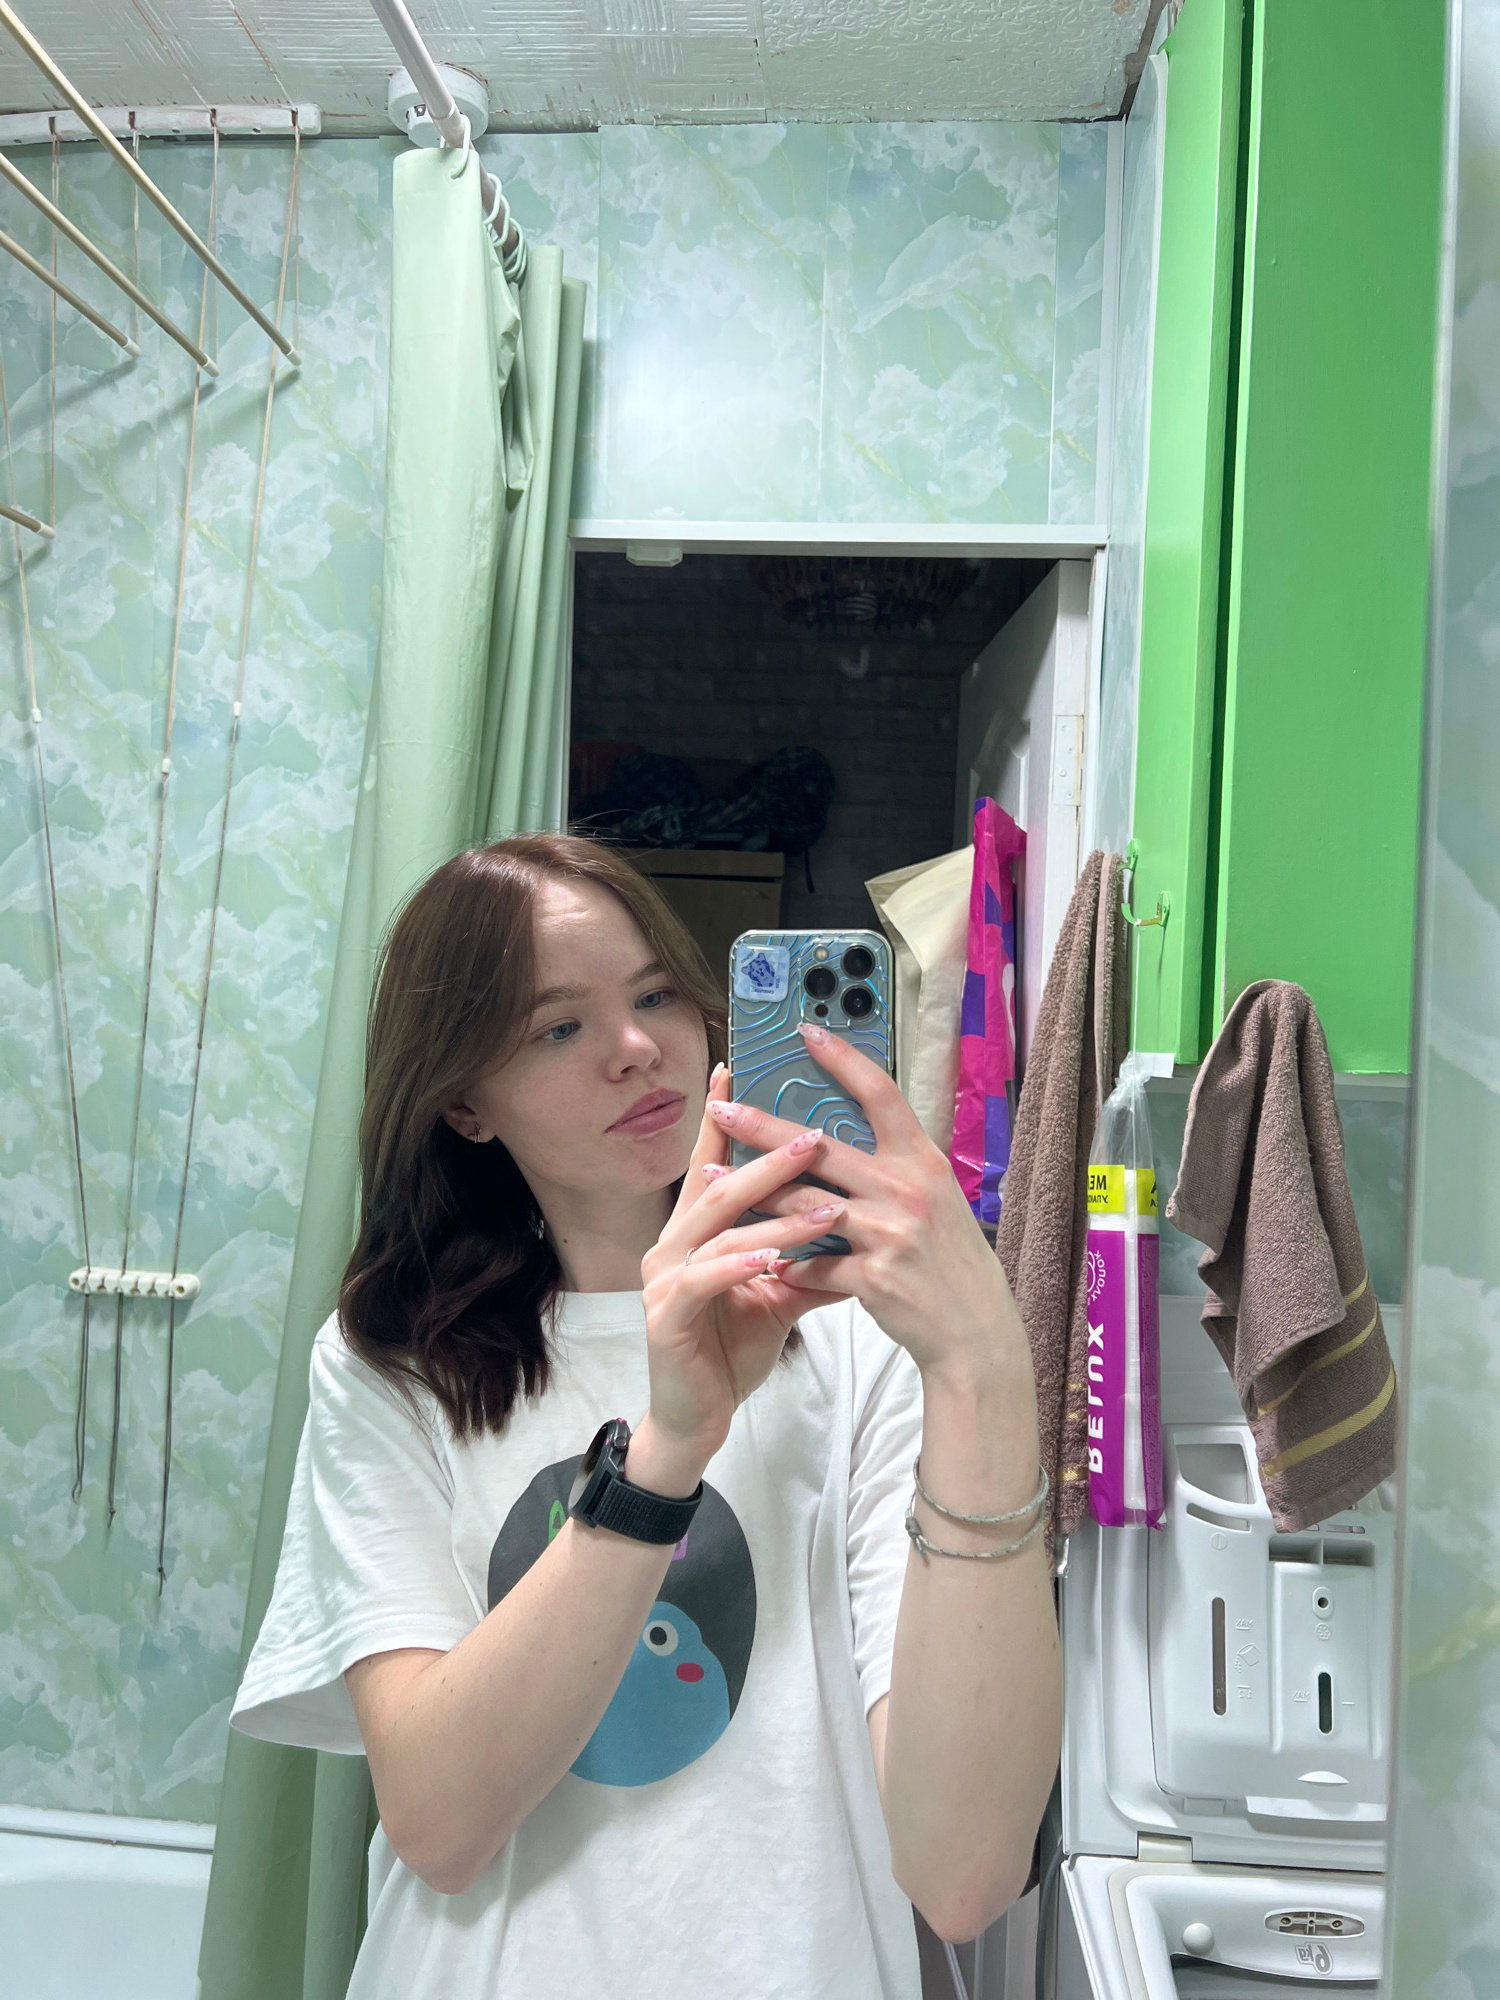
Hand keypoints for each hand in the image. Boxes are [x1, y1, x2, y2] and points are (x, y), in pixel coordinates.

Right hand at [636, 1066, 850, 1475]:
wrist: (696, 1417)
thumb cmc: (730, 1349)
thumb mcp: (777, 1295)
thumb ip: (806, 1256)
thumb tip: (854, 1220)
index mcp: (694, 1232)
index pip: (711, 1164)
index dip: (723, 1119)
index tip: (739, 1071)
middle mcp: (671, 1245)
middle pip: (719, 1187)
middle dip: (769, 1159)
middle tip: (815, 1135)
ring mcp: (663, 1280)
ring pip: (719, 1231)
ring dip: (773, 1215)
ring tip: (824, 1205)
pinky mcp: (664, 1317)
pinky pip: (705, 1279)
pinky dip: (740, 1265)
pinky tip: (772, 1258)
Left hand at [708, 1026, 1029, 1392]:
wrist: (976, 1329)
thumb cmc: (950, 1260)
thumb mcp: (935, 1199)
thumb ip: (892, 1169)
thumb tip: (834, 1140)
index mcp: (922, 1161)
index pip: (880, 1094)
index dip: (844, 1059)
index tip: (806, 1032)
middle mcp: (907, 1189)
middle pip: (821, 1147)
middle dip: (762, 1127)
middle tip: (720, 1109)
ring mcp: (890, 1233)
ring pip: (804, 1203)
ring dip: (753, 1191)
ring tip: (711, 1179)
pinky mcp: (874, 1278)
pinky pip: (814, 1264)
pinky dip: (787, 1262)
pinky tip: (763, 1261)